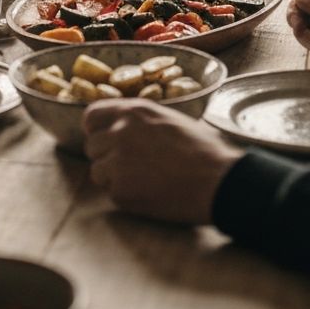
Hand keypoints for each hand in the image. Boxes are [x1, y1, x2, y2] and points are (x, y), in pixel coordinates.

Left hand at [83, 98, 241, 225]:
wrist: (218, 181)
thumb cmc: (204, 150)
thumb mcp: (170, 119)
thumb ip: (141, 122)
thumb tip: (125, 126)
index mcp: (132, 111)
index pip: (91, 116)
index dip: (96, 129)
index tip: (103, 139)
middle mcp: (119, 132)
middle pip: (91, 146)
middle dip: (105, 156)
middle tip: (128, 166)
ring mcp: (117, 162)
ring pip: (97, 171)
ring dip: (113, 178)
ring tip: (142, 181)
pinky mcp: (121, 190)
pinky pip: (112, 193)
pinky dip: (126, 196)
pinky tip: (149, 193)